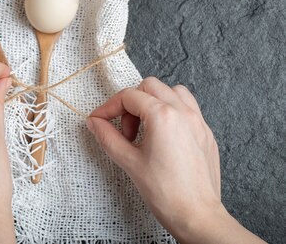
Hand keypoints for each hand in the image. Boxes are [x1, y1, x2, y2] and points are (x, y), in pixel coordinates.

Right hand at [87, 77, 265, 243]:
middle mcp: (183, 112)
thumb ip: (108, 137)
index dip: (108, 107)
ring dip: (154, 101)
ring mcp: (198, 121)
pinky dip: (171, 112)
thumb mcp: (128, 162)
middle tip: (124, 129)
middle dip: (131, 103)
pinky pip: (188, 108)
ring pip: (173, 91)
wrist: (196, 215)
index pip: (128, 96)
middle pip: (150, 86)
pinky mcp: (206, 133)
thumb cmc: (165, 192)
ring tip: (145, 127)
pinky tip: (163, 135)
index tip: (99, 121)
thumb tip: (95, 123)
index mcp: (163, 116)